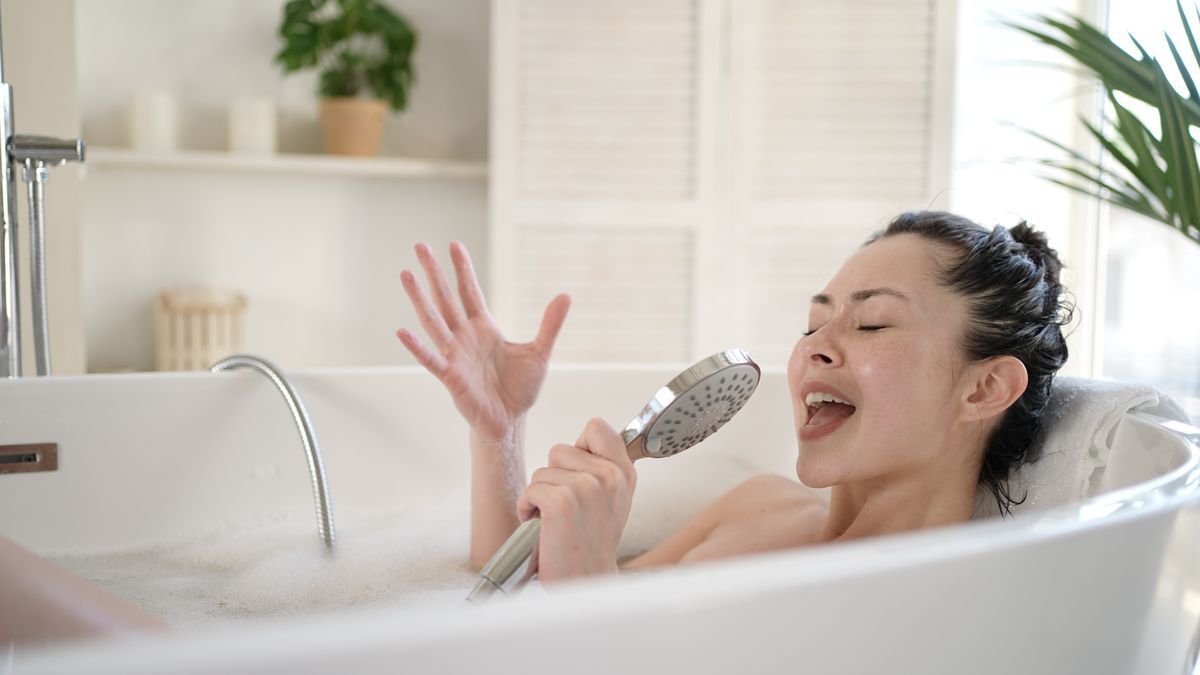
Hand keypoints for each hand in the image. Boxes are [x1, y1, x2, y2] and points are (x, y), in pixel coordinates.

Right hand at [396, 242, 569, 441]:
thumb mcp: (540, 353)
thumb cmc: (520, 389)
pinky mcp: (451, 377)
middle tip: (420, 246)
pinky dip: (417, 347)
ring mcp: (455, 355)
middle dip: (434, 272)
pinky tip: (402, 331)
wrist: (510, 421)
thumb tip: (566, 295)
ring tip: (406, 275)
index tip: (454, 244)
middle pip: (446, 298)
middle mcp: (465, 337)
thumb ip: (550, 325)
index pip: (470, 292)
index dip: (463, 269)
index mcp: (484, 328)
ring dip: (419, 299)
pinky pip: (431, 359)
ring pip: (434, 321)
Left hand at [518, 418, 635, 581]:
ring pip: (541, 471)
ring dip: (540, 496)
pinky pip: (530, 489)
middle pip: (560, 449)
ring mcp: (587, 488)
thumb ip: (603, 466)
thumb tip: (585, 436)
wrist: (585, 581)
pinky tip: (541, 527)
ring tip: (556, 521)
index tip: (580, 474)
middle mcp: (610, 476)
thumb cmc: (591, 542)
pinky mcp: (562, 503)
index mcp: (624, 472)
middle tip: (567, 508)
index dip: (579, 447)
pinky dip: (527, 508)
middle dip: (554, 477)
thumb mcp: (611, 498)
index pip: (596, 427)